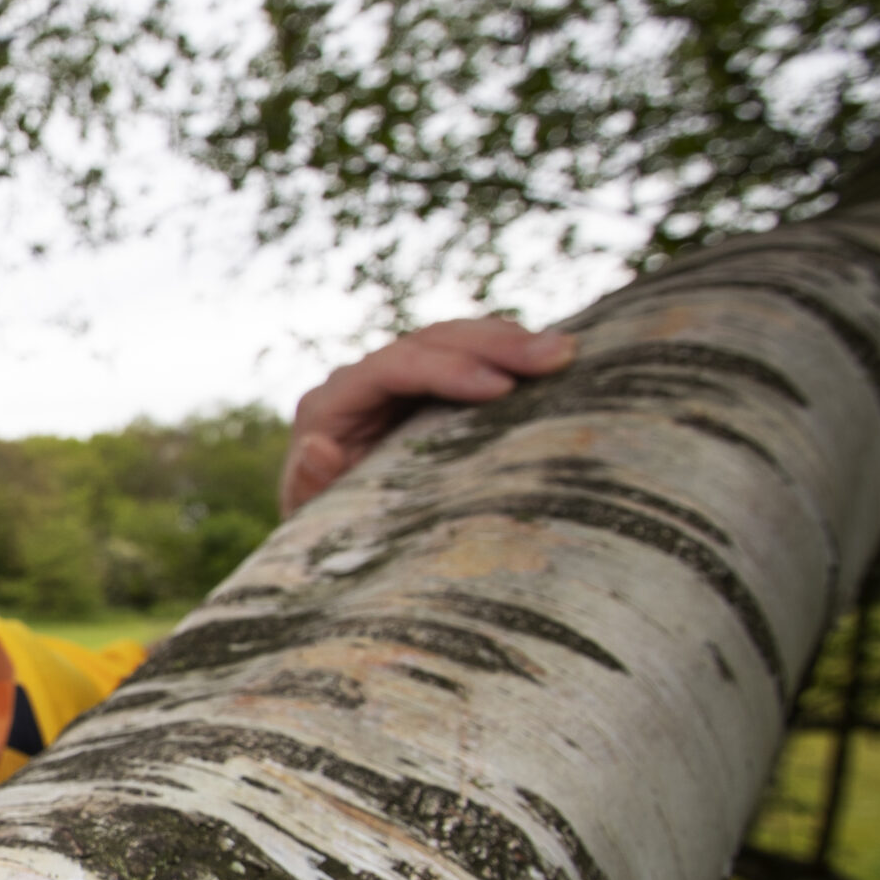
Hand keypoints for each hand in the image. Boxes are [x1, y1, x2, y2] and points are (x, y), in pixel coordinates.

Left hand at [280, 318, 577, 516]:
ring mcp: (395, 379)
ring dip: (512, 342)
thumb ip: (313, 487)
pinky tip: (554, 362)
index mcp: (329, 407)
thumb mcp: (317, 520)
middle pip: (430, 342)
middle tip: (557, 355)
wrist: (335, 539)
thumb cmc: (326, 535)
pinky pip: (471, 357)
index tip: (501, 387)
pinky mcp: (426, 387)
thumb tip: (317, 448)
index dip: (447, 371)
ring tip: (566, 353)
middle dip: (494, 345)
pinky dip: (510, 356)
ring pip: (456, 340)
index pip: (391, 369)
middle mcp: (360, 382)